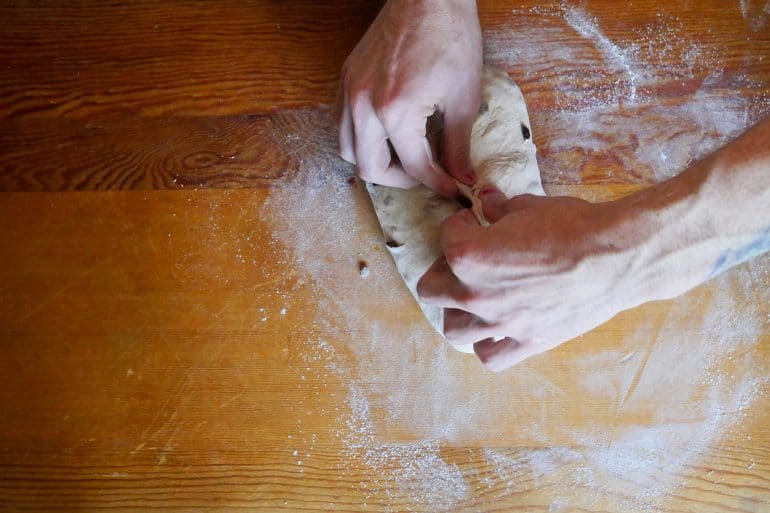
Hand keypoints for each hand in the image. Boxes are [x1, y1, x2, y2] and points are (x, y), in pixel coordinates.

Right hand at [337, 0, 481, 196]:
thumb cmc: (451, 39)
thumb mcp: (463, 98)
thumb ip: (457, 145)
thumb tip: (460, 176)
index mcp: (395, 112)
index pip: (413, 166)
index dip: (436, 183)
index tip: (451, 187)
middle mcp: (365, 106)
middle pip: (370, 169)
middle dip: (400, 180)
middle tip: (424, 175)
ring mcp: (350, 91)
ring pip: (347, 150)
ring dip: (373, 162)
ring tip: (402, 157)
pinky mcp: (346, 79)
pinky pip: (342, 124)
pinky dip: (359, 139)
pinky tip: (384, 133)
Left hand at [417, 187, 642, 370]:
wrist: (614, 257)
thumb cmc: (572, 225)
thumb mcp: (529, 206)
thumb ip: (501, 208)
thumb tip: (489, 199)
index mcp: (467, 256)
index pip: (447, 236)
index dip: (461, 224)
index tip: (474, 221)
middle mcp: (474, 294)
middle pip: (431, 290)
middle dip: (443, 271)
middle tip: (465, 262)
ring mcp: (499, 323)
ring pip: (453, 329)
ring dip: (458, 311)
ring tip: (473, 299)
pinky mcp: (526, 342)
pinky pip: (491, 357)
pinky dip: (488, 346)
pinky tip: (496, 331)